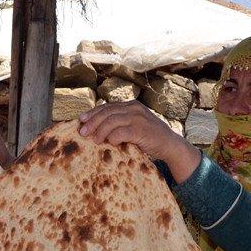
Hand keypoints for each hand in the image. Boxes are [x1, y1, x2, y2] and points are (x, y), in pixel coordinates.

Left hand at [77, 100, 200, 182]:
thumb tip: (96, 129)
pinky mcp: (141, 130)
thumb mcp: (134, 125)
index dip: (93, 113)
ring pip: (111, 121)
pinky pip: (120, 132)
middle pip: (107, 113)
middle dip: (92, 122)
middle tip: (82, 132)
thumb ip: (120, 123)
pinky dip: (112, 138)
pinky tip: (110, 143)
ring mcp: (138, 118)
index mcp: (131, 105)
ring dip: (100, 131)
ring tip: (94, 140)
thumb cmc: (149, 138)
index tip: (81, 120)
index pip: (107, 107)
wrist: (170, 145)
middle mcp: (134, 108)